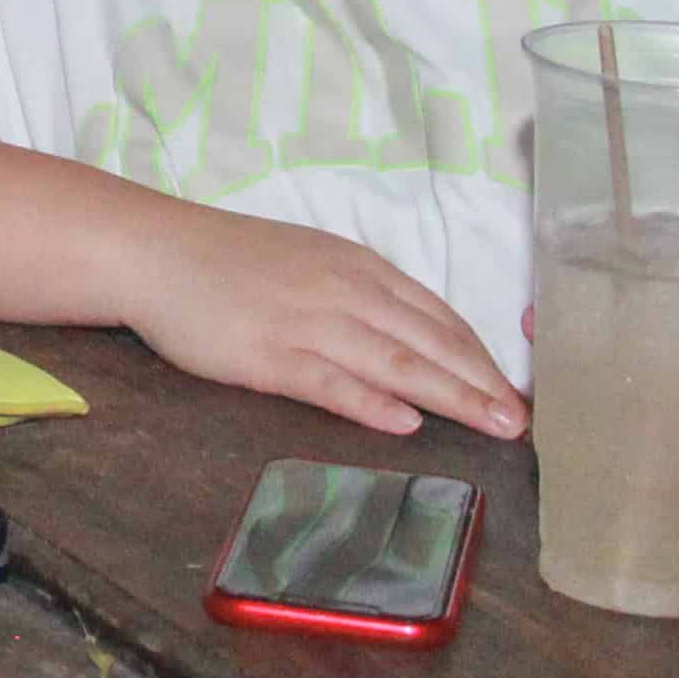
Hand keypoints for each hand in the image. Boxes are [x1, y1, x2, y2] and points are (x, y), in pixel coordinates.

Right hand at [122, 216, 527, 443]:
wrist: (156, 251)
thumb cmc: (230, 260)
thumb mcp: (311, 260)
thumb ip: (362, 295)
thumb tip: (414, 338)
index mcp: (358, 267)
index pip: (438, 317)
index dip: (481, 358)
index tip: (515, 392)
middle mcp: (344, 291)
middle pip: (429, 342)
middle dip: (483, 383)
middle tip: (522, 422)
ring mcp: (307, 323)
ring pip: (394, 362)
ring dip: (450, 396)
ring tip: (491, 425)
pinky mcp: (268, 355)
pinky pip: (329, 382)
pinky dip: (371, 402)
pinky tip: (405, 422)